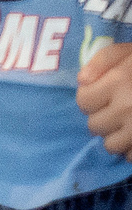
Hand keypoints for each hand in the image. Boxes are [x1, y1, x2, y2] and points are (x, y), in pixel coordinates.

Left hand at [79, 39, 131, 158]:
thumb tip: (82, 81)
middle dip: (103, 118)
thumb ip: (102, 60)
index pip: (83, 101)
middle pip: (95, 125)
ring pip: (111, 145)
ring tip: (128, 125)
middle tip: (118, 110)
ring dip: (116, 137)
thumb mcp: (129, 52)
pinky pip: (130, 157)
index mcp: (118, 82)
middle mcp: (126, 107)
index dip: (91, 98)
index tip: (102, 95)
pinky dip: (131, 150)